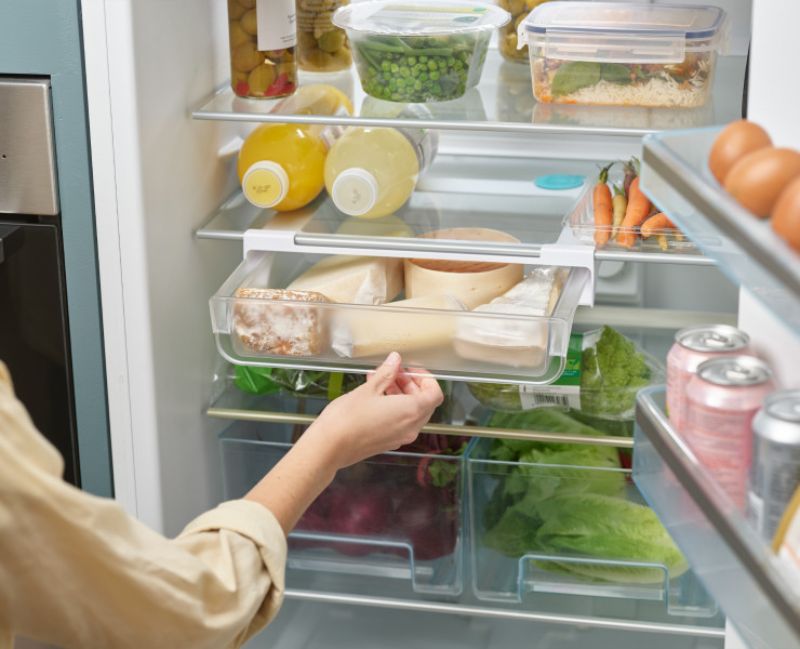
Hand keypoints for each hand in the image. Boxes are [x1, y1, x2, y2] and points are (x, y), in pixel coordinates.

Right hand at [301, 352, 442, 469]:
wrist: (330, 447)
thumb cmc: (348, 417)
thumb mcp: (369, 389)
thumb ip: (387, 373)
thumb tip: (396, 360)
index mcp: (411, 411)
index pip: (435, 394)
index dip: (426, 379)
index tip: (411, 369)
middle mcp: (410, 427)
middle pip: (424, 403)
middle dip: (412, 384)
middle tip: (394, 372)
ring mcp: (400, 437)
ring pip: (411, 412)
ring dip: (401, 394)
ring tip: (380, 380)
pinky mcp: (388, 442)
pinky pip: (400, 421)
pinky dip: (393, 407)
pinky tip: (374, 395)